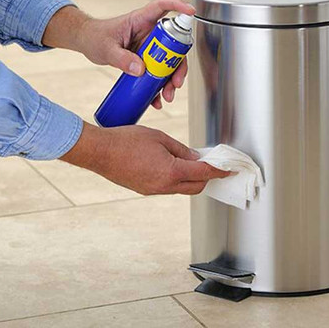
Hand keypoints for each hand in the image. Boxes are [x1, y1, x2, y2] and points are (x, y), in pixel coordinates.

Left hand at [42, 0, 194, 109]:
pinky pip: (157, 72)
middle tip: (176, 82)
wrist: (87, 43)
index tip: (191, 11)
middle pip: (173, 44)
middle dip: (178, 65)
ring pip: (168, 61)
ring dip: (170, 79)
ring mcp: (149, 46)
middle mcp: (149, 32)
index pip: (162, 6)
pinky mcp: (145, 58)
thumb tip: (140, 70)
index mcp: (140, 20)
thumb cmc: (95, 36)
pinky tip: (156, 99)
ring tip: (167, 95)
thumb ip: (121, 58)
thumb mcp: (106, 48)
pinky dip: (158, 86)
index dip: (178, 5)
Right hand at [60, 122, 230, 194]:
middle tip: (211, 163)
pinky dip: (176, 179)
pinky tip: (174, 166)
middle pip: (196, 186)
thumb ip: (181, 150)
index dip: (219, 171)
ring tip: (191, 162)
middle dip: (207, 176)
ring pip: (182, 188)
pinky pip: (168, 188)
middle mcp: (164, 186)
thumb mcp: (160, 138)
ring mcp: (153, 191)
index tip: (229, 169)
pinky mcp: (145, 190)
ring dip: (191, 178)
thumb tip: (196, 158)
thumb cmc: (126, 140)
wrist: (99, 152)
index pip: (203, 173)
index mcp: (170, 172)